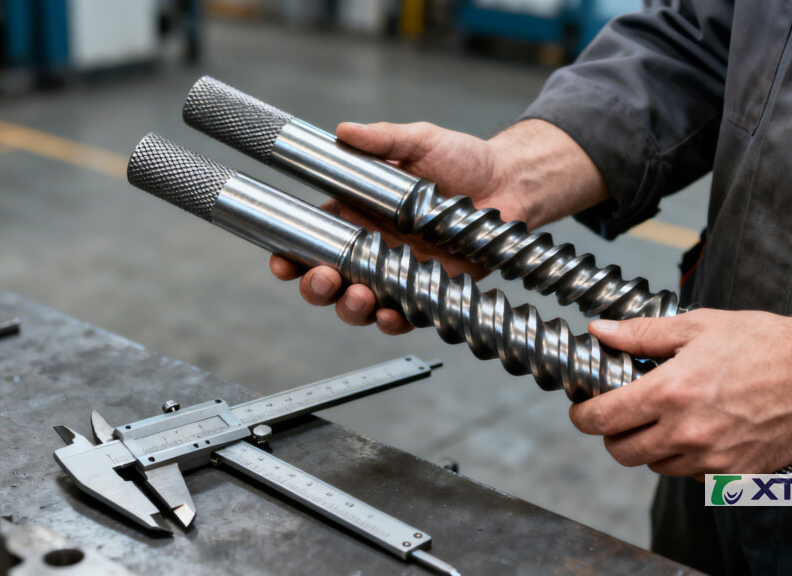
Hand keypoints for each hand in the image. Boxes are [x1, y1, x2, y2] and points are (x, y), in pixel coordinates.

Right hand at [270, 119, 609, 334]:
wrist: (510, 182)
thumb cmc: (463, 159)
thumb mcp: (419, 141)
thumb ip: (382, 139)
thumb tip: (343, 132)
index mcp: (359, 214)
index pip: (312, 238)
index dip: (291, 254)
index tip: (280, 263)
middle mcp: (373, 247)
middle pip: (328, 278)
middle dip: (316, 286)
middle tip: (323, 279)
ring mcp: (399, 272)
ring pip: (360, 301)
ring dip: (350, 307)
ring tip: (360, 296)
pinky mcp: (429, 289)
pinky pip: (404, 314)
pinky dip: (392, 320)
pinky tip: (389, 316)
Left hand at [570, 309, 791, 477]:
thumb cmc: (762, 343)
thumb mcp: (696, 327)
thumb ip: (641, 334)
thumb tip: (600, 331)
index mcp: (670, 392)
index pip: (602, 419)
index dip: (583, 416)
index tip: (582, 410)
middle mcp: (687, 431)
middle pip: (622, 451)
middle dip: (612, 434)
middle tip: (622, 413)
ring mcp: (711, 458)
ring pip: (655, 465)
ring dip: (650, 446)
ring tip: (667, 417)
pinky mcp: (734, 475)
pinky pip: (690, 475)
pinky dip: (684, 458)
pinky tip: (698, 430)